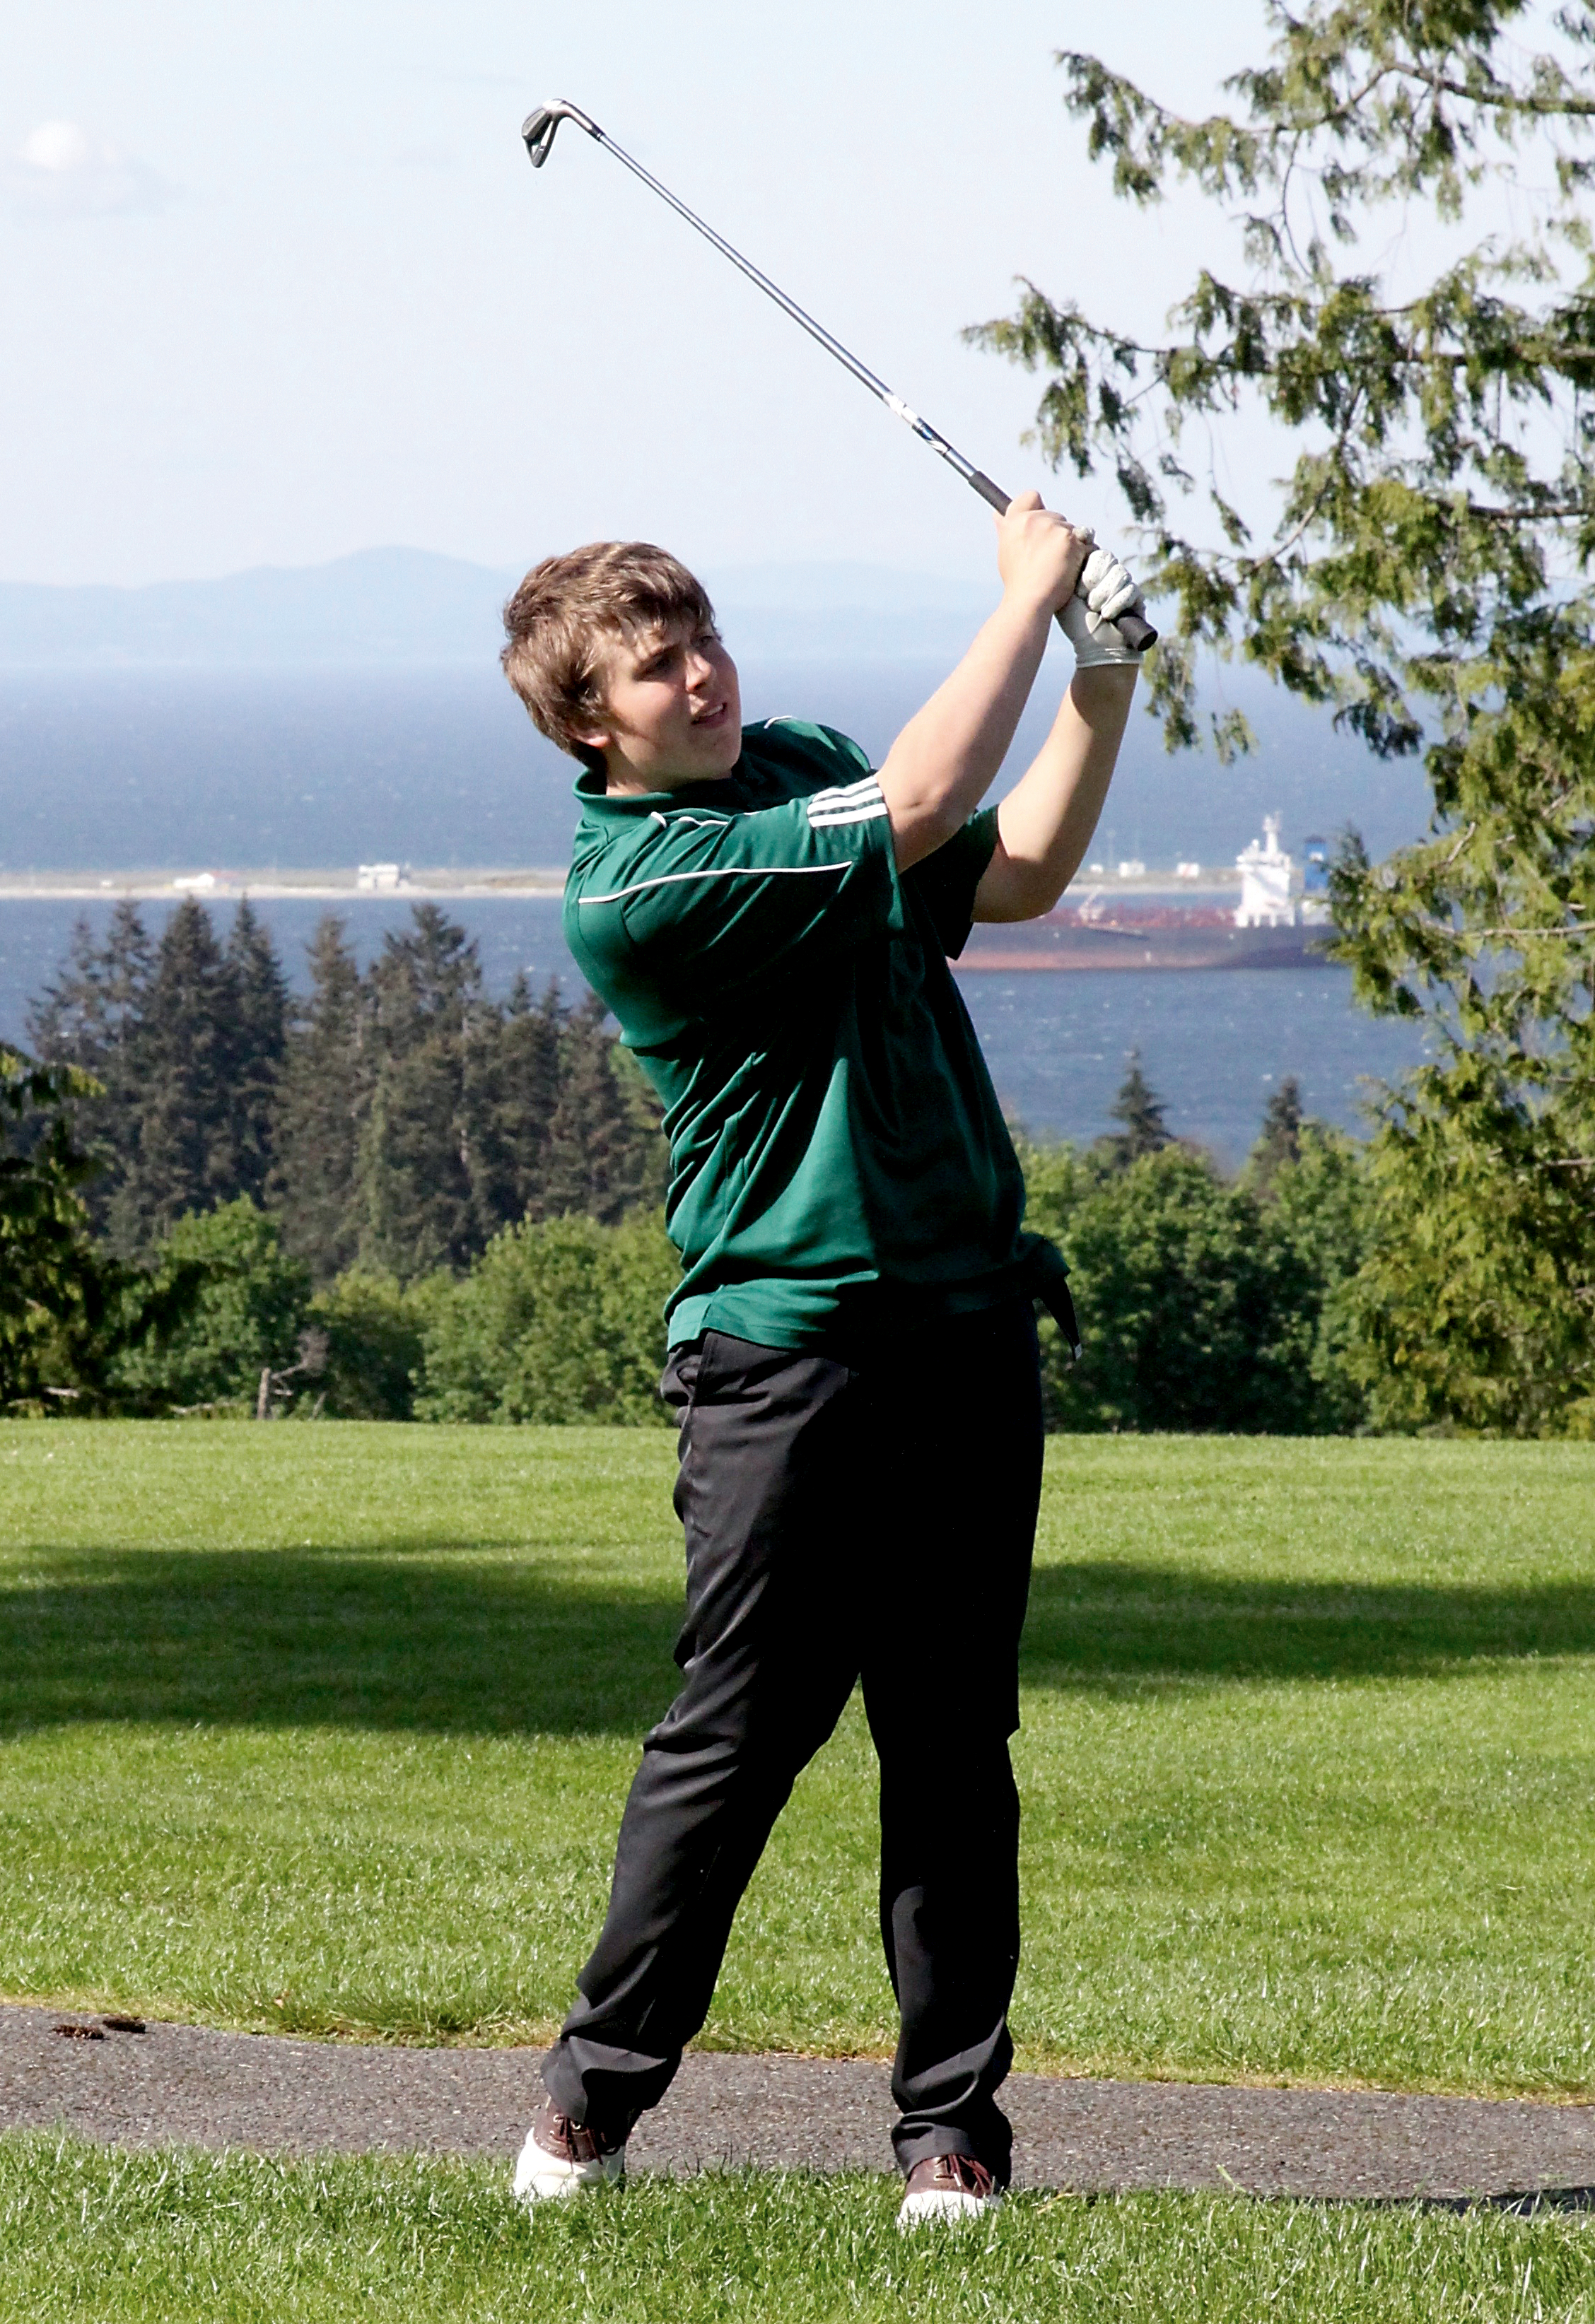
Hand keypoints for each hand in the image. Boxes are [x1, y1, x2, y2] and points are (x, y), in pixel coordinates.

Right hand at [995, 490, 1092, 618]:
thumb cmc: (1017, 582)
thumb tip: (997, 514)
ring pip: (1071, 529)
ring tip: (1058, 567)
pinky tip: (1070, 569)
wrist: (1029, 600)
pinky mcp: (1070, 539)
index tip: (1041, 522)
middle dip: (1057, 534)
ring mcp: (1053, 527)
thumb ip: (1006, 531)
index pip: (1031, 497)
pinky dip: (1080, 555)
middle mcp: (1033, 520)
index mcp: (1015, 522)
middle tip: (1050, 559)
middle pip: (1056, 517)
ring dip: (1070, 545)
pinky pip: (1084, 543)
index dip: (1038, 508)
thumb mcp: (1006, 552)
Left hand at [1058, 547, 1146, 666]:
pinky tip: (1107, 615)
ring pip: (1119, 573)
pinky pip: (1130, 589)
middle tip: (1086, 600)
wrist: (1094, 648)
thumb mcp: (1064, 594)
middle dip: (1094, 580)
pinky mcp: (1137, 596)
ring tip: (1095, 610)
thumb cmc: (1076, 624)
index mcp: (1091, 570)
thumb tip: (1065, 548)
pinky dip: (1116, 603)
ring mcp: (1124, 584)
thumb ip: (1063, 571)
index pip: (1094, 552)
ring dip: (1104, 594)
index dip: (1087, 566)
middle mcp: (1109, 574)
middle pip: (1107, 558)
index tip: (1079, 588)